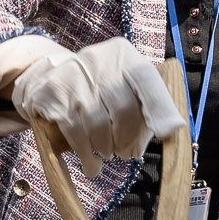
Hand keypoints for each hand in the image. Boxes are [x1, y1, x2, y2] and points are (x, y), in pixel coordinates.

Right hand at [8, 37, 184, 177]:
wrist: (48, 75)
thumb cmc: (98, 88)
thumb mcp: (123, 84)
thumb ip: (148, 103)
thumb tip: (170, 130)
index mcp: (123, 55)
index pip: (146, 80)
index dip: (160, 108)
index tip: (167, 132)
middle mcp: (99, 60)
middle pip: (123, 109)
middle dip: (128, 139)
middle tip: (126, 152)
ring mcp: (73, 76)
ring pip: (98, 126)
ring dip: (106, 148)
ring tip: (107, 152)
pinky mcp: (53, 95)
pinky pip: (76, 134)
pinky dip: (87, 155)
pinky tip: (91, 164)